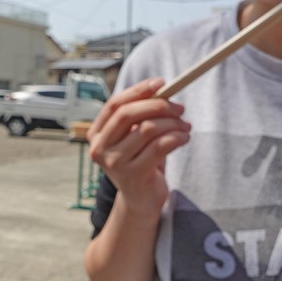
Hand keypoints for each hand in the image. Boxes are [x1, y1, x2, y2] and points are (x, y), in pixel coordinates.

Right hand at [87, 77, 190, 219]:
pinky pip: (160, 146)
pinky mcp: (133, 175)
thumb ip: (142, 115)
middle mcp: (100, 148)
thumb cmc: (141, 160)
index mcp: (96, 134)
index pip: (115, 105)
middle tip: (179, 108)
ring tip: (185, 126)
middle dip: (158, 106)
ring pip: (147, 129)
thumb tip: (162, 89)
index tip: (161, 82)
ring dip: (172, 123)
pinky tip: (184, 138)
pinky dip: (177, 137)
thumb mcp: (136, 135)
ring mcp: (115, 163)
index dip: (138, 90)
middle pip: (128, 114)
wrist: (141, 198)